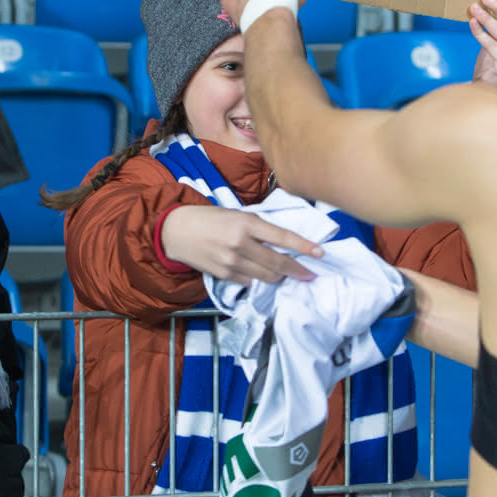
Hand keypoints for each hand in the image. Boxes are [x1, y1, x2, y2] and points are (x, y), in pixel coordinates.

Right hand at [160, 205, 322, 285]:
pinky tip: (264, 277)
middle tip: (310, 275)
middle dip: (298, 270)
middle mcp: (241, 244)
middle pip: (278, 263)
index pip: (283, 237)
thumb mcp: (235, 214)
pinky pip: (250, 282)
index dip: (304, 247)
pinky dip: (259, 280)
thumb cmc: (208, 218)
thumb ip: (257, 227)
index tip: (320, 253)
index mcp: (246, 223)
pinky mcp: (224, 275)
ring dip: (280, 277)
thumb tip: (281, 240)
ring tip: (288, 276)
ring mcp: (232, 262)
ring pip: (267, 276)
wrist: (176, 231)